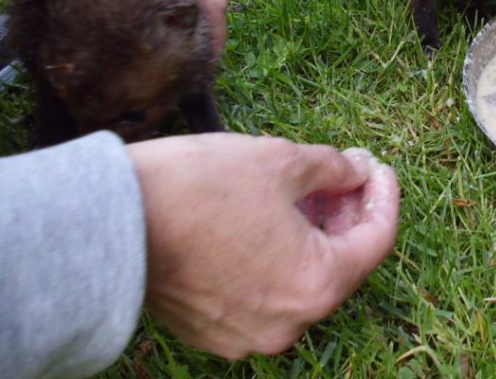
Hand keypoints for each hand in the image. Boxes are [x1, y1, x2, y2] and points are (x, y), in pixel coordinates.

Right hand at [128, 133, 399, 357]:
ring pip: (302, 278)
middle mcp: (288, 324)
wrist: (112, 220)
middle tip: (345, 172)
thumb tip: (356, 171)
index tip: (377, 167)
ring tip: (308, 189)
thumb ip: (334, 169)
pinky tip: (272, 218)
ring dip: (313, 234)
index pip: (376, 240)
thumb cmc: (201, 187)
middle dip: (346, 213)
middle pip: (341, 264)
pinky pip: (265, 292)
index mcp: (316, 286)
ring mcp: (248, 334)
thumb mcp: (283, 160)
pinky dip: (279, 256)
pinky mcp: (214, 331)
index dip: (383, 196)